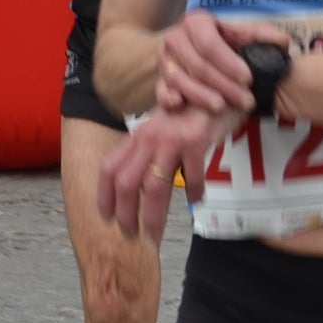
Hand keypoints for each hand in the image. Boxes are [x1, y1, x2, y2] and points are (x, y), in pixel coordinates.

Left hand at [96, 102, 234, 240]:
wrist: (218, 86)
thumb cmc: (189, 112)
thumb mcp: (162, 128)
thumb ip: (149, 152)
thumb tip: (139, 188)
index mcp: (138, 136)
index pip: (109, 167)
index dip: (104, 195)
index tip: (106, 218)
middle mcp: (149, 137)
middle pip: (126, 182)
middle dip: (125, 214)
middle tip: (130, 236)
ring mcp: (171, 138)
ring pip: (153, 186)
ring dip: (152, 216)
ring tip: (154, 234)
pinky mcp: (195, 140)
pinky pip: (192, 176)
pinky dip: (194, 193)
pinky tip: (197, 199)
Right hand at [152, 10, 282, 114]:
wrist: (195, 49)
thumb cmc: (224, 43)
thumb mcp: (243, 35)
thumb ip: (263, 37)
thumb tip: (283, 43)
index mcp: (196, 22)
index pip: (210, 43)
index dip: (229, 63)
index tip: (248, 79)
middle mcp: (176, 38)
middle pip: (197, 65)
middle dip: (223, 85)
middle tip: (246, 100)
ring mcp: (165, 60)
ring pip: (179, 80)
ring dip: (201, 95)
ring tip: (221, 107)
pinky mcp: (160, 79)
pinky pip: (160, 91)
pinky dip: (169, 99)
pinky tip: (183, 105)